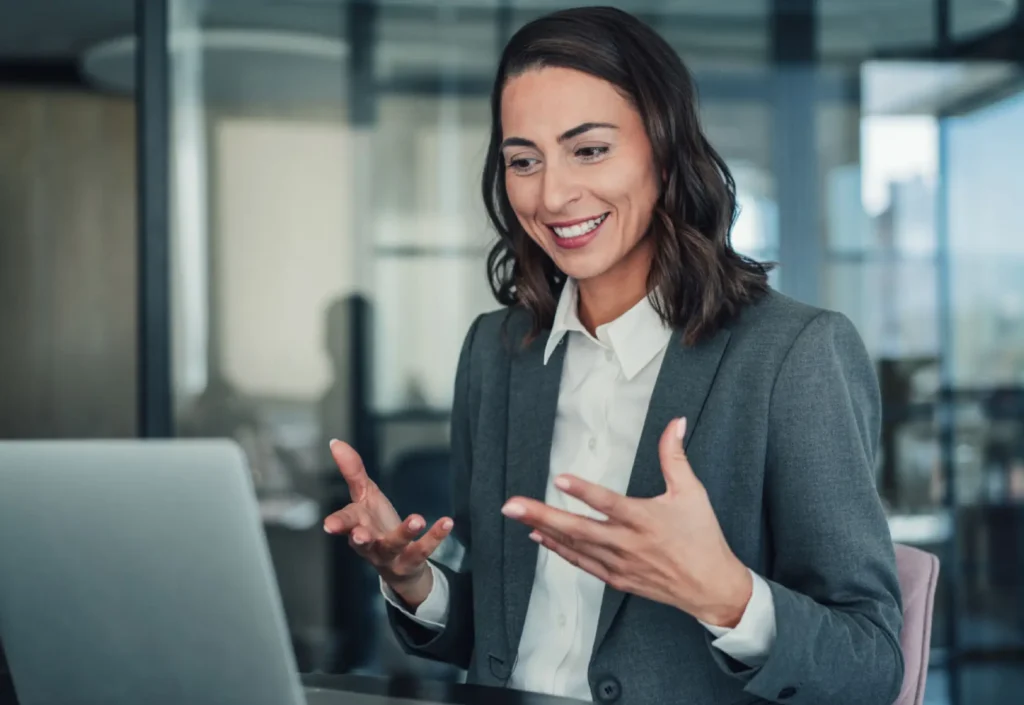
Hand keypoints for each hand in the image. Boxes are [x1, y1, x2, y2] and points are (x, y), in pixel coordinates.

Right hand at [323, 439, 452, 608]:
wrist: (398, 564)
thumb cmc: (375, 525)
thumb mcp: (365, 496)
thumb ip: (352, 471)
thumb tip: (335, 442)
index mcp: (357, 525)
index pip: (345, 522)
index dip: (337, 524)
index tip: (329, 525)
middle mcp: (370, 544)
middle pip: (363, 541)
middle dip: (360, 539)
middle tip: (360, 536)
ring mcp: (391, 554)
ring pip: (395, 545)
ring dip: (405, 532)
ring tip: (418, 519)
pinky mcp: (412, 560)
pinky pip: (424, 549)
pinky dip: (435, 536)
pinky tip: (447, 522)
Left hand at [502, 418, 752, 626]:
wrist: (710, 588)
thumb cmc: (702, 537)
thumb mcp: (692, 492)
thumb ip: (675, 456)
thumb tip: (675, 422)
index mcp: (645, 520)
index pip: (609, 503)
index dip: (584, 491)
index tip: (559, 478)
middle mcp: (627, 544)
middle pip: (578, 529)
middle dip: (542, 515)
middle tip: (511, 505)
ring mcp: (619, 564)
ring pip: (574, 546)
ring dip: (544, 529)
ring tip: (517, 516)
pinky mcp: (616, 578)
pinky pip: (581, 563)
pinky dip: (558, 551)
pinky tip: (540, 538)